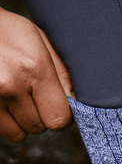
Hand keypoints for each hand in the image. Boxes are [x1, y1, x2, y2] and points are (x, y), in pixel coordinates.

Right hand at [0, 9, 72, 141]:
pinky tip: (4, 100)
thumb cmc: (5, 30)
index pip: (59, 118)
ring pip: (20, 133)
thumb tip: (74, 103)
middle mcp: (12, 85)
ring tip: (15, 96)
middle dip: (40, 116)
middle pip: (40, 127)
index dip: (62, 117)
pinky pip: (4, 131)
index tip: (57, 107)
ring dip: (22, 120)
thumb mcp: (38, 39)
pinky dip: (6, 121)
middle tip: (31, 95)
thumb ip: (60, 73)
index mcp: (34, 67)